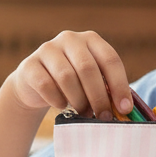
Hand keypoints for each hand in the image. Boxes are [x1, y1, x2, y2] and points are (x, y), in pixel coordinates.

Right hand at [8, 31, 130, 120]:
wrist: (35, 85)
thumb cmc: (73, 84)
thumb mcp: (92, 81)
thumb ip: (107, 89)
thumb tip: (126, 110)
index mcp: (91, 39)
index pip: (110, 59)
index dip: (119, 85)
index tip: (125, 109)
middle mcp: (69, 39)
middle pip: (88, 68)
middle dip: (99, 96)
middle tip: (104, 117)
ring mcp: (47, 49)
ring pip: (66, 77)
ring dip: (79, 100)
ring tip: (84, 113)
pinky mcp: (29, 65)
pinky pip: (46, 85)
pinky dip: (57, 100)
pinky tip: (62, 106)